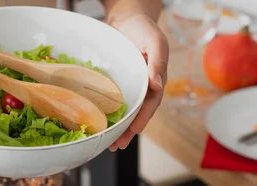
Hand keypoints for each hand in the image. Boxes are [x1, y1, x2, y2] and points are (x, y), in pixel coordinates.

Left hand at [108, 14, 168, 150]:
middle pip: (138, 112)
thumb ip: (157, 62)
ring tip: (108, 143)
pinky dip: (108, 112)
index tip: (134, 130)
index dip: (143, 118)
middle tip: (117, 145)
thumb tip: (158, 85)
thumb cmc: (144, 27)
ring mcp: (131, 85)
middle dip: (128, 130)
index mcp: (156, 78)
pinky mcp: (118, 82)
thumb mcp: (155, 42)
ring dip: (118, 127)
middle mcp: (144, 85)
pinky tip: (99, 122)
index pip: (151, 103)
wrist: (128, 17)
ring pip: (125, 110)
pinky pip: (113, 100)